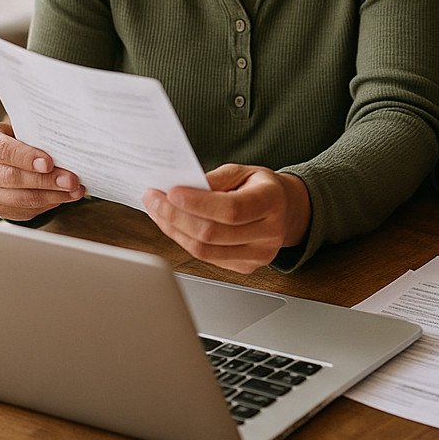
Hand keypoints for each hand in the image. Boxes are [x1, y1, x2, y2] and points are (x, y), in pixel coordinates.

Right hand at [0, 121, 84, 220]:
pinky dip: (48, 204)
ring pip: (19, 198)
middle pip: (11, 178)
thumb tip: (68, 146)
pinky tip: (65, 196)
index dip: (26, 158)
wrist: (11, 152)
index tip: (49, 163)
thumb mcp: (24, 126)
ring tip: (75, 190)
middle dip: (45, 180)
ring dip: (51, 196)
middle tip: (71, 180)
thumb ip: (37, 134)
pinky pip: (24, 210)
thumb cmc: (20, 135)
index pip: (1, 150)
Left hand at [142, 164, 311, 273]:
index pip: (231, 210)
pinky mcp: (245, 268)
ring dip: (174, 230)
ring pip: (204, 250)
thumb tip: (183, 188)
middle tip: (153, 199)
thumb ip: (216, 180)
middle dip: (176, 216)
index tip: (171, 192)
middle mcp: (269, 233)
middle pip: (213, 234)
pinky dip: (184, 240)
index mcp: (272, 202)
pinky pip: (206, 258)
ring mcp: (258, 255)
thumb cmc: (260, 188)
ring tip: (157, 211)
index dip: (198, 204)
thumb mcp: (243, 172)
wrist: (285, 211)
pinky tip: (173, 225)